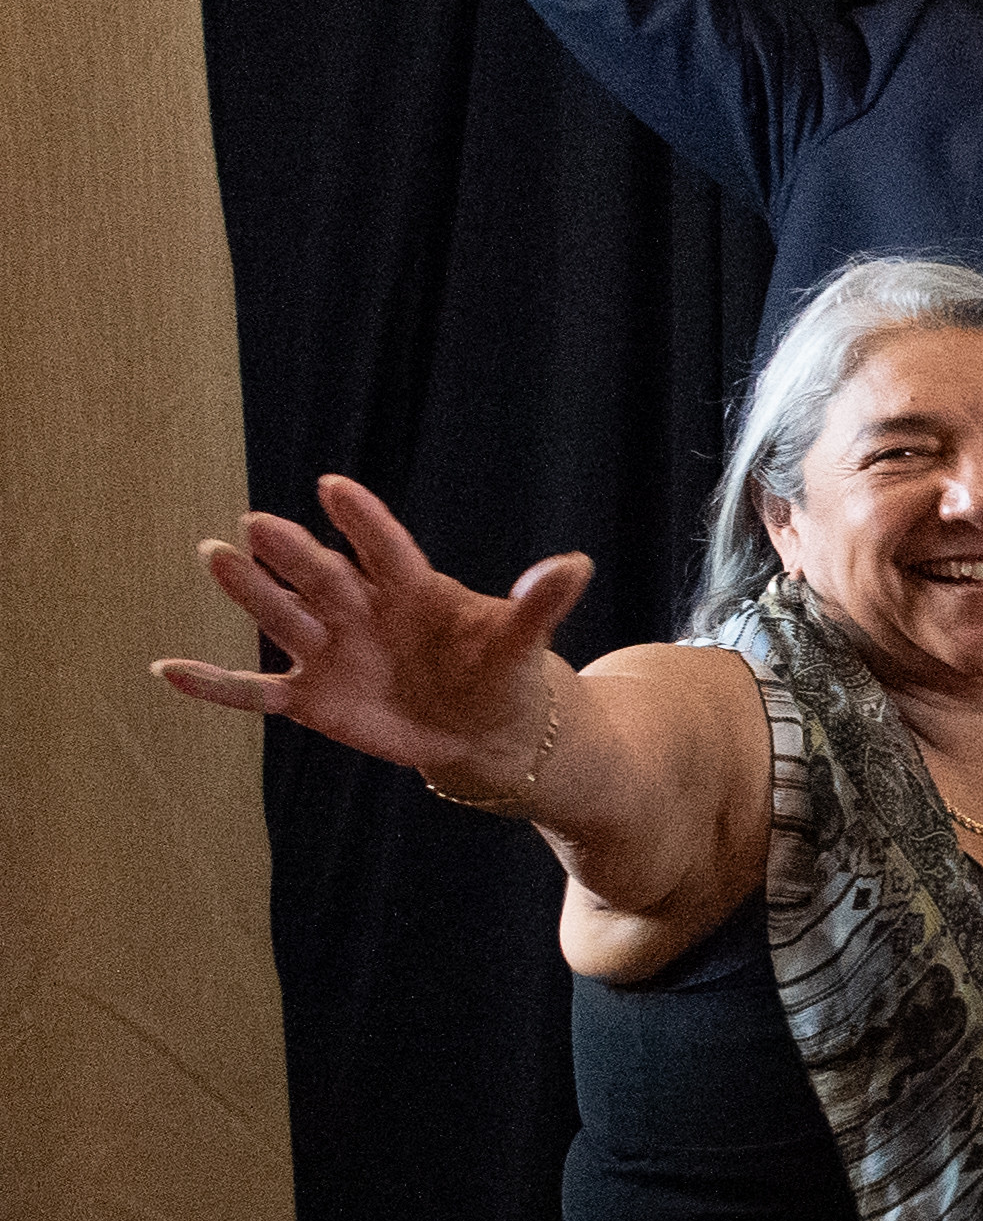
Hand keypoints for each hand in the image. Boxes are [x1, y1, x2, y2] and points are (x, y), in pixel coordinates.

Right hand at [155, 475, 590, 793]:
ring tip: (217, 555)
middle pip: (323, 576)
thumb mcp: (522, 641)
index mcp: (410, 587)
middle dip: (293, 553)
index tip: (334, 486)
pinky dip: (214, 684)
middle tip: (257, 524)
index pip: (384, 546)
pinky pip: (254, 693)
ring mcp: (329, 651)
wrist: (484, 733)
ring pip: (283, 618)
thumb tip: (578, 564)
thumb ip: (538, 603)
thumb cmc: (500, 673)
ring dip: (251, 591)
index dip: (362, 520)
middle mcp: (360, 610)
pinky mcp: (310, 698)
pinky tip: (167, 669)